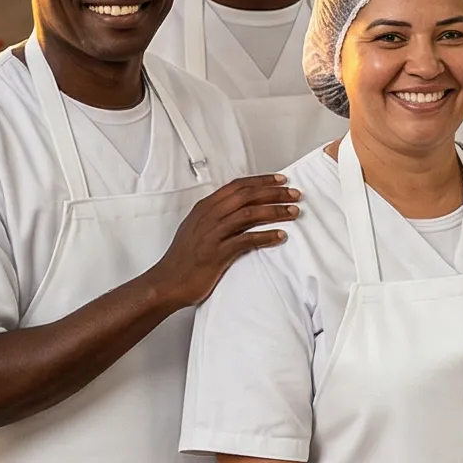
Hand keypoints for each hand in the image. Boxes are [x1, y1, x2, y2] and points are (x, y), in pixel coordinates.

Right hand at [149, 175, 298, 307]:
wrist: (166, 283)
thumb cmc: (183, 258)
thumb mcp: (197, 229)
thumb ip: (216, 216)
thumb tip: (240, 209)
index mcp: (205, 208)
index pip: (237, 186)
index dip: (261, 181)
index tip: (281, 180)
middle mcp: (209, 216)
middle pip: (247, 196)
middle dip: (274, 192)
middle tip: (295, 194)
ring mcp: (212, 234)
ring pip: (249, 214)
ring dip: (275, 211)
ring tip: (294, 212)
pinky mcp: (216, 253)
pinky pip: (246, 240)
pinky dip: (266, 236)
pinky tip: (280, 237)